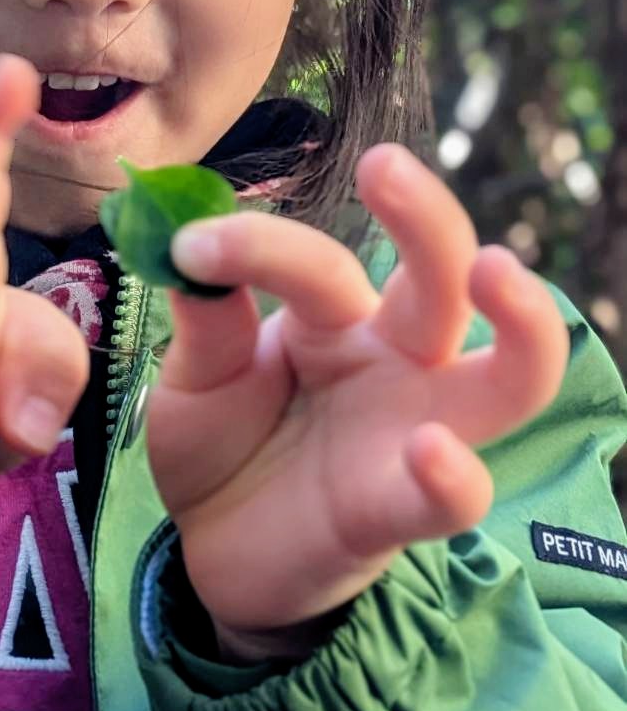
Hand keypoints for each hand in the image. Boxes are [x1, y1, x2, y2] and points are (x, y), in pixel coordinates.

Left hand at [146, 143, 568, 650]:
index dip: (257, 244)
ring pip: (511, 373)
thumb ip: (206, 323)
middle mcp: (396, 359)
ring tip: (495, 272)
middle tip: (383, 164)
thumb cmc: (222, 442)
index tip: (188, 244)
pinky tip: (431, 451)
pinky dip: (455, 476)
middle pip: (445, 276)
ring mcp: (413, 432)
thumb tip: (187, 248)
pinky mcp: (401, 510)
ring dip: (523, 322)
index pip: (320, 260)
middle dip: (427, 214)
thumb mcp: (194, 376)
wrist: (212, 546)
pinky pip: (456, 496)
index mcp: (338, 316)